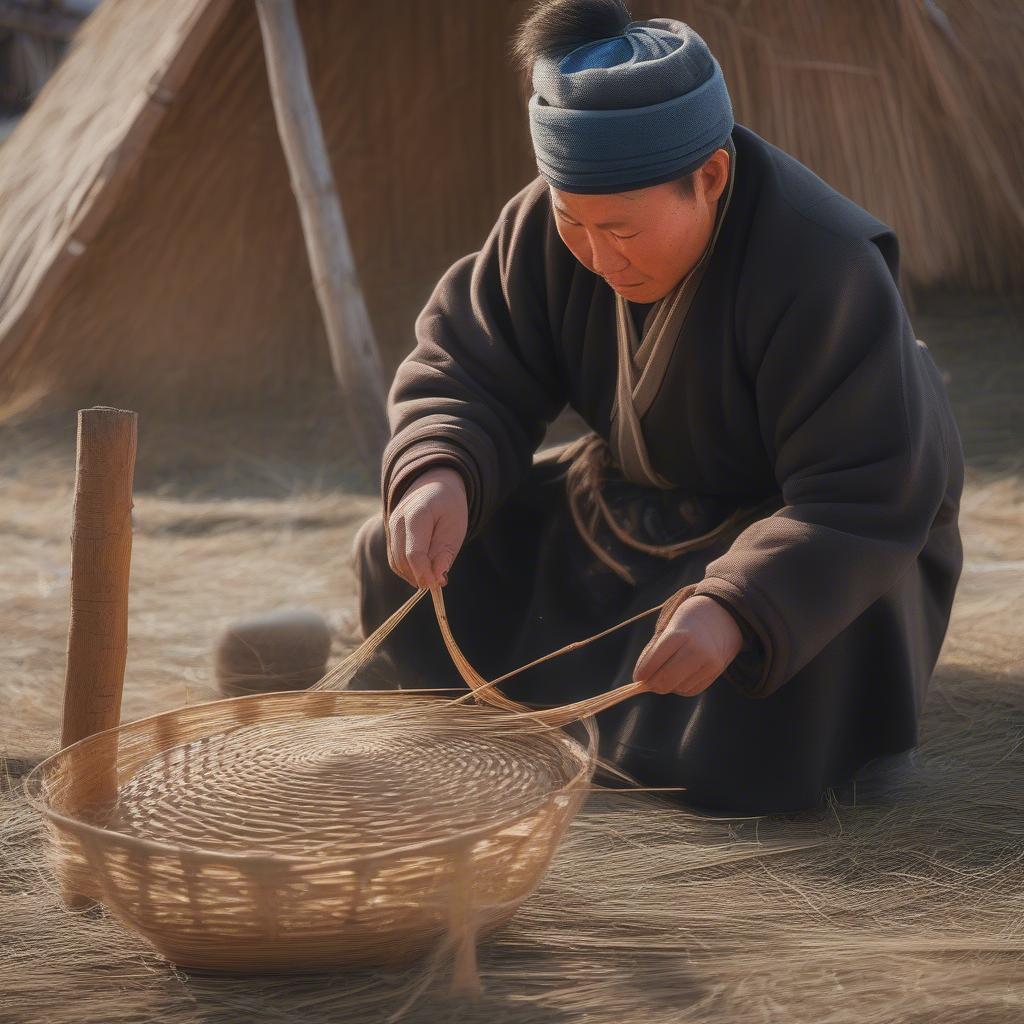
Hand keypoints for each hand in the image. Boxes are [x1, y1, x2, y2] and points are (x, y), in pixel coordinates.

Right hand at [387, 467, 467, 589]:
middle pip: (402, 560)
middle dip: (420, 577)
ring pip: (396, 563)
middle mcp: (397, 521)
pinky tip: (425, 569)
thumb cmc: (449, 507)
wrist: (434, 486)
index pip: (414, 553)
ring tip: (435, 575)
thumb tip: (436, 579)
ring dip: (414, 576)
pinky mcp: (390, 536)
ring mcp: (390, 528)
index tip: (439, 583)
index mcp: (417, 515)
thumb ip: (445, 553)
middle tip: (440, 582)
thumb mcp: (455, 528)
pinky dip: (409, 570)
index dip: (425, 574)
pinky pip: (395, 560)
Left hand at [632, 595, 742, 696]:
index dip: (641, 674)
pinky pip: (692, 690)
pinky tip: (681, 676)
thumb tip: (641, 678)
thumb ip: (655, 650)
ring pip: (678, 688)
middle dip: (653, 684)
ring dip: (669, 684)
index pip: (653, 663)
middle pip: (665, 681)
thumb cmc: (690, 617)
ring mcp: (708, 663)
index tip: (638, 677)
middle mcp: (695, 650)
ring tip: (669, 672)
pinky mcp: (716, 672)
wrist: (726, 613)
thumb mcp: (670, 625)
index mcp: (678, 634)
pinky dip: (682, 687)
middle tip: (649, 680)